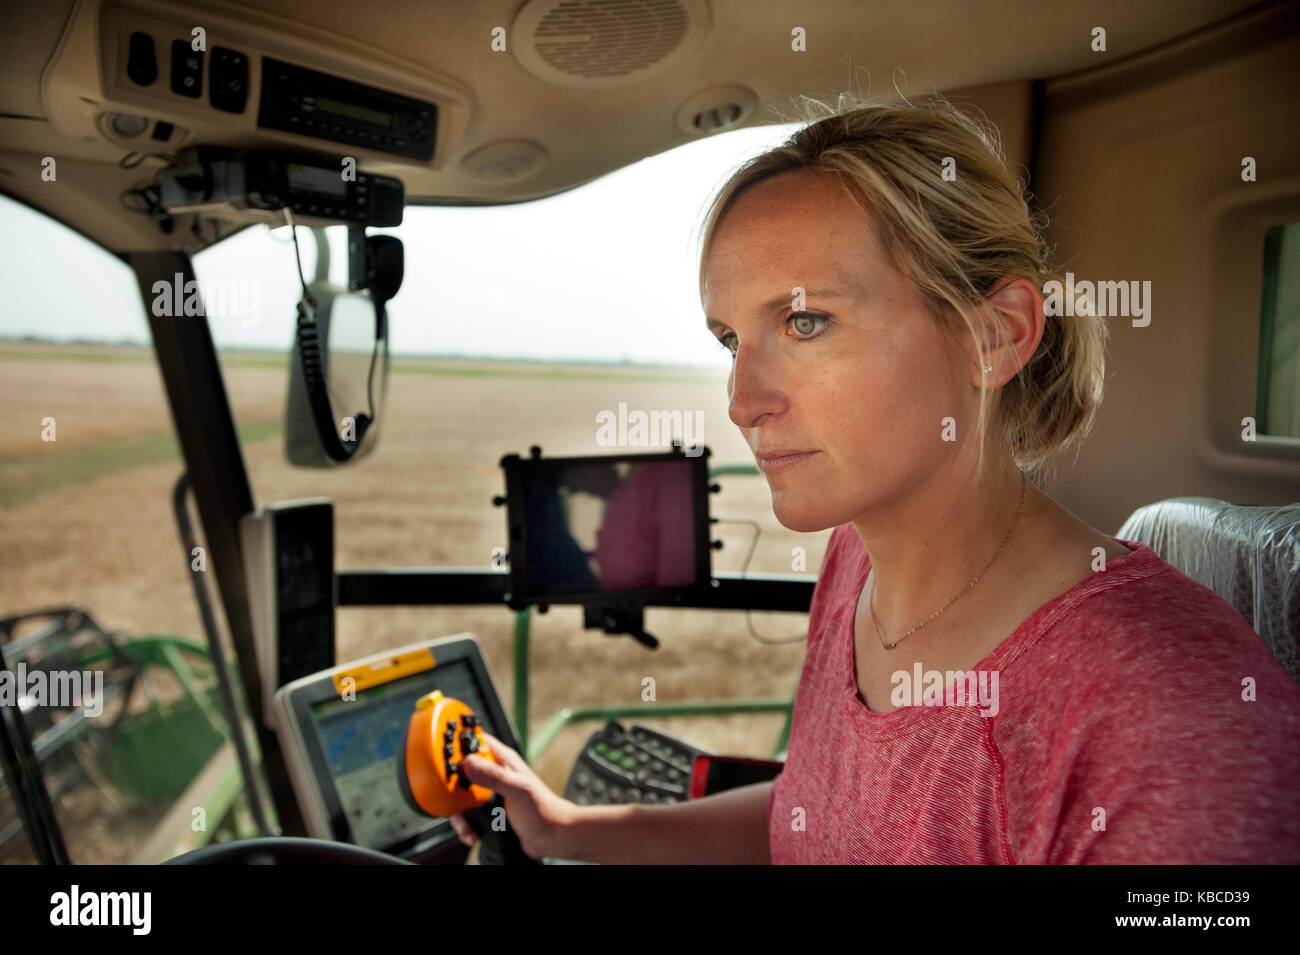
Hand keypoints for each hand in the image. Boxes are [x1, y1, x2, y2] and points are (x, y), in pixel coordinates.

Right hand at [449, 732, 576, 859]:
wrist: (552, 837)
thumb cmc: (544, 810)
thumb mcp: (517, 789)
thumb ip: (493, 776)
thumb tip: (469, 762)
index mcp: (503, 761)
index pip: (476, 741)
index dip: (457, 742)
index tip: (441, 750)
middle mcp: (494, 775)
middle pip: (461, 771)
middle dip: (453, 787)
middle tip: (452, 800)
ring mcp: (490, 794)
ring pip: (462, 797)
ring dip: (459, 814)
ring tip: (466, 825)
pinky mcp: (489, 812)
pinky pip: (468, 816)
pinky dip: (466, 827)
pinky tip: (473, 834)